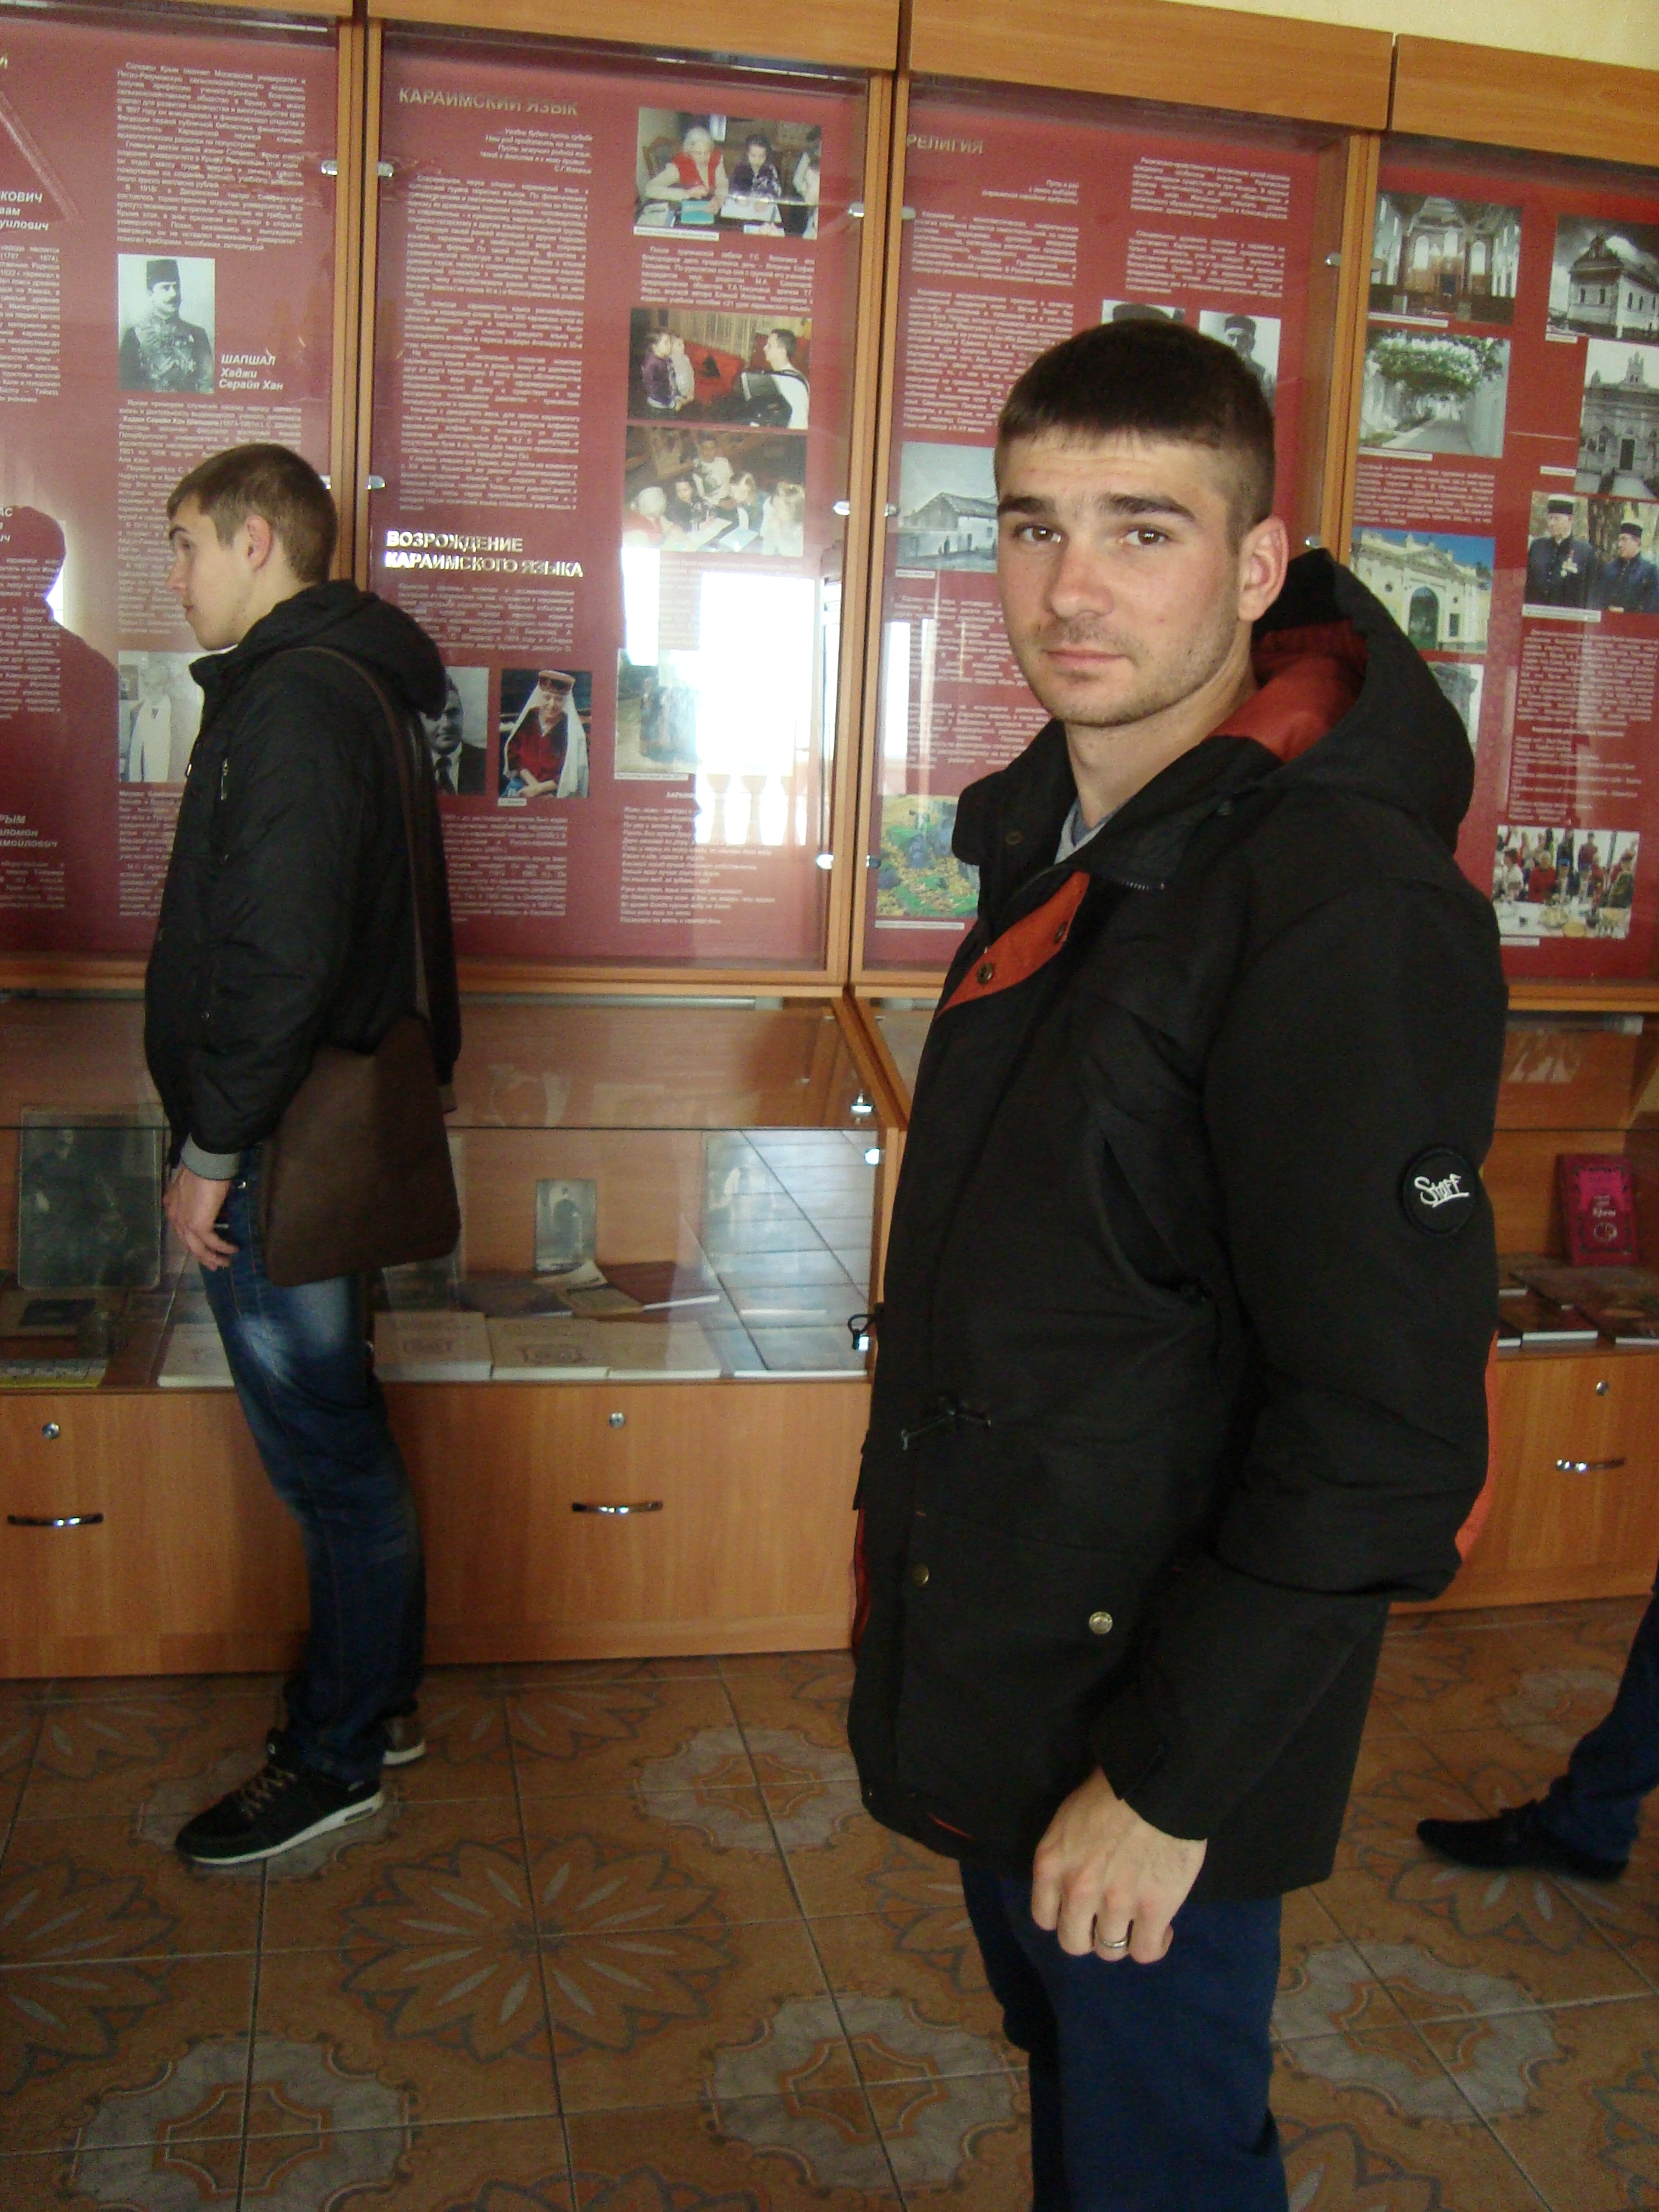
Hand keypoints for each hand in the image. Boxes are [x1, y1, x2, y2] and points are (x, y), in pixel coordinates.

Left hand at [163, 1165, 235, 1269]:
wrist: (205, 1163)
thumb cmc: (203, 1168)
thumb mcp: (194, 1183)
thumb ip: (194, 1195)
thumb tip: (206, 1202)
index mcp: (172, 1207)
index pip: (181, 1230)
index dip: (192, 1241)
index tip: (203, 1248)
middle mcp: (175, 1218)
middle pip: (188, 1243)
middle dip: (202, 1256)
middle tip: (214, 1265)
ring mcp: (185, 1223)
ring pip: (198, 1248)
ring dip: (212, 1258)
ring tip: (224, 1263)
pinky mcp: (199, 1226)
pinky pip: (213, 1243)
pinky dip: (223, 1248)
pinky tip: (233, 1250)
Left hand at [1030, 1769, 1205, 1964]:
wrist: (1156, 1781)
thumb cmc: (1111, 1789)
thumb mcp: (1068, 1820)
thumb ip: (1066, 1857)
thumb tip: (1075, 1879)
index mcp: (1051, 1864)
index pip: (1044, 1918)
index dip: (1064, 1917)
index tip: (1080, 1911)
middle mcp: (1077, 1890)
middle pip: (1074, 1943)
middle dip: (1090, 1935)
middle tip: (1107, 1920)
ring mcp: (1116, 1904)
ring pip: (1110, 1950)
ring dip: (1123, 1938)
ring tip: (1138, 1921)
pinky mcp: (1154, 1910)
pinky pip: (1145, 1952)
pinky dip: (1153, 1945)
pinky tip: (1161, 1929)